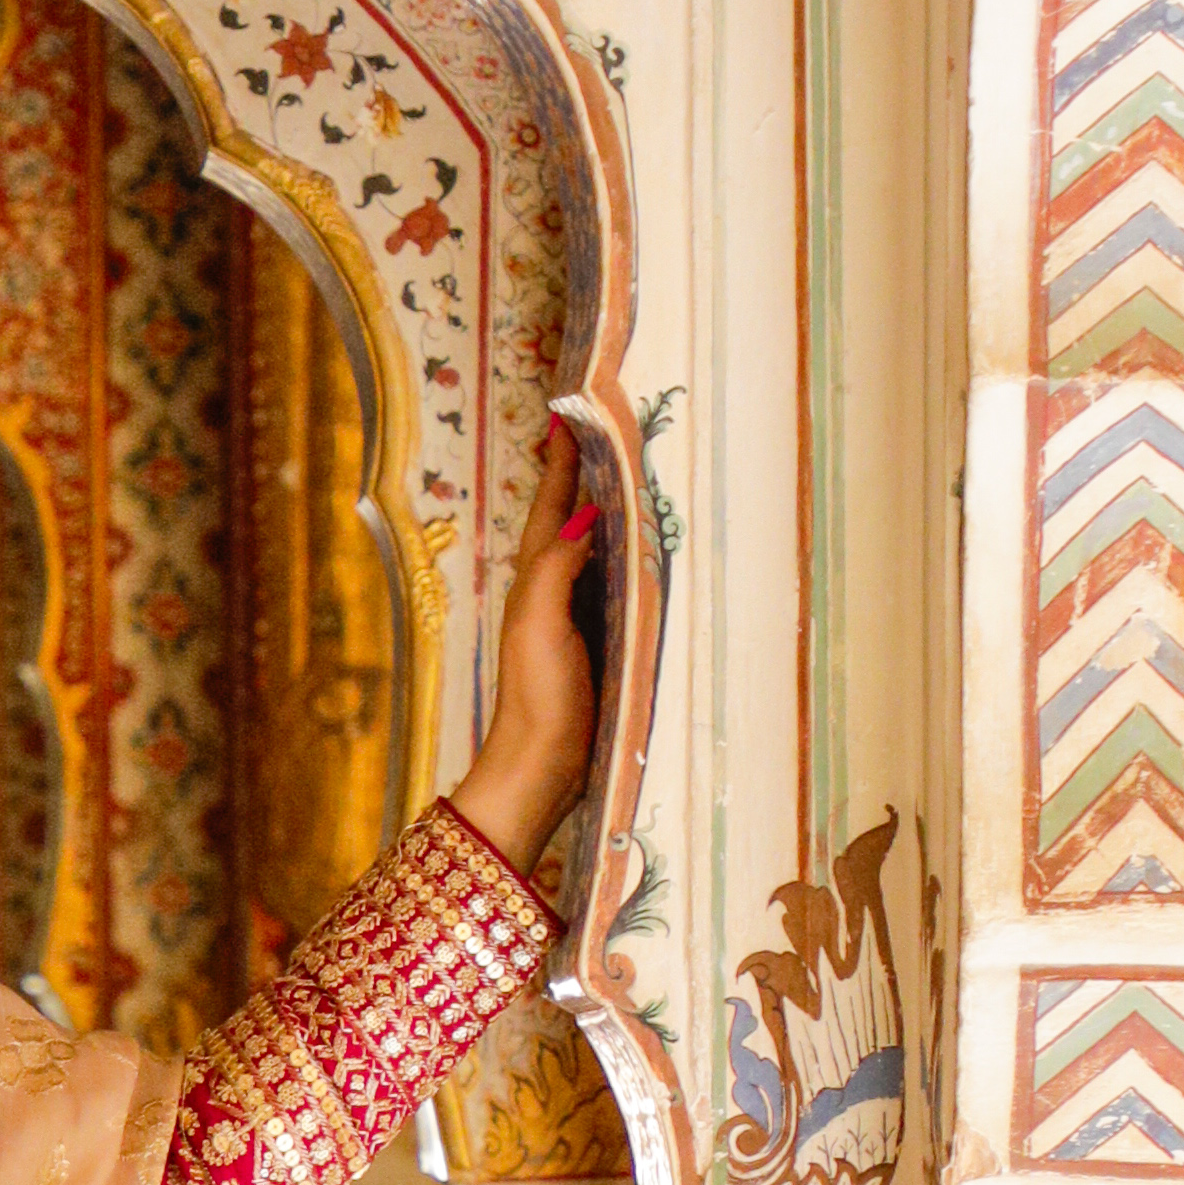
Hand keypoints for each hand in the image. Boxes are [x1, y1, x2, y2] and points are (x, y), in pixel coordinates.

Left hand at [455, 424, 605, 877]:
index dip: (563, 463)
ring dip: (608, 511)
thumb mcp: (540, 625)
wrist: (541, 769)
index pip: (554, 507)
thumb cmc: (538, 698)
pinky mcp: (603, 645)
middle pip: (574, 519)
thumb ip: (558, 566)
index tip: (571, 415)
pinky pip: (618, 583)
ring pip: (596, 549)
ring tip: (629, 473)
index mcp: (538, 579)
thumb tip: (589, 514)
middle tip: (604, 431)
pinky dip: (628, 556)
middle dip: (588, 476)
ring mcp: (579, 618)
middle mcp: (556, 591)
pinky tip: (646, 550)